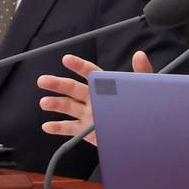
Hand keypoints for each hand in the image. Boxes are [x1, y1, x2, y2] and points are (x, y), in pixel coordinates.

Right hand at [37, 51, 153, 145]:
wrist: (142, 134)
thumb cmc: (142, 108)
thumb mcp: (145, 88)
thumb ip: (142, 72)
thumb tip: (139, 54)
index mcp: (105, 87)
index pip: (90, 73)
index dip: (78, 66)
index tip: (67, 59)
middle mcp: (93, 99)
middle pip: (72, 88)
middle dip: (57, 84)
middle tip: (43, 81)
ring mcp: (88, 115)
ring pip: (68, 107)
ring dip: (55, 104)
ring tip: (44, 103)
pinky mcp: (87, 131)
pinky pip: (70, 129)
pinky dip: (58, 128)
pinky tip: (47, 126)